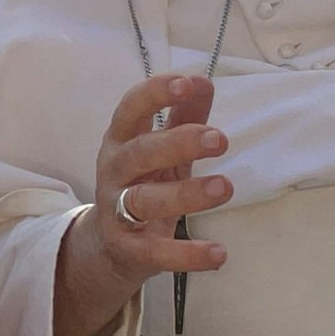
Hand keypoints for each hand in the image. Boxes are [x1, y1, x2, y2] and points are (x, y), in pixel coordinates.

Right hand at [84, 74, 232, 286]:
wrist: (110, 245)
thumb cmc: (142, 183)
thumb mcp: (161, 149)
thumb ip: (183, 116)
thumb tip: (204, 80)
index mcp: (121, 140)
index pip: (131, 108)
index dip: (155, 93)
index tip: (187, 84)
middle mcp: (114, 172)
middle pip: (140, 153)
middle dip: (178, 143)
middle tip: (220, 139)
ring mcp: (117, 212)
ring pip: (146, 201)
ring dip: (186, 194)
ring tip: (224, 187)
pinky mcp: (129, 249)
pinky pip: (157, 252)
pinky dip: (187, 254)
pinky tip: (219, 253)